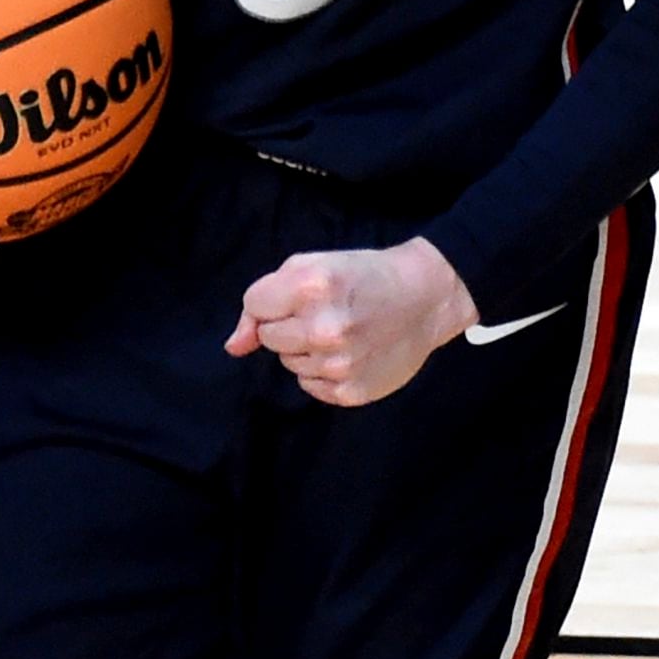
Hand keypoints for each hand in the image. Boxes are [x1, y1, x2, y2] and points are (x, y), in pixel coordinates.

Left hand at [224, 238, 478, 406]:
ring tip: (341, 331)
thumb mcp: (313, 266)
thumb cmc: (366, 275)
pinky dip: (323, 371)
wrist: (426, 297)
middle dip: (288, 325)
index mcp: (310, 286)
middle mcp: (322, 328)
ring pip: (289, 363)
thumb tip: (233, 347)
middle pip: (269, 338)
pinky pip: (310, 386)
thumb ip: (264, 301)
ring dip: (306, 349)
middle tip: (324, 312)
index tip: (300, 295)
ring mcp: (337, 364)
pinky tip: (350, 352)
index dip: (273, 299)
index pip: (254, 305)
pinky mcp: (350, 392)